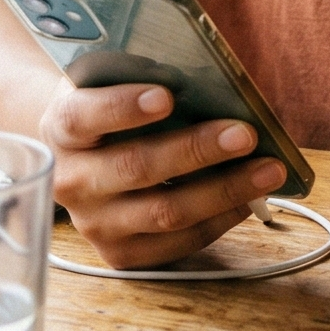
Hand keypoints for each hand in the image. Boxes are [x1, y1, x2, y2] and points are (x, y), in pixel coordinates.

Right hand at [40, 80, 286, 269]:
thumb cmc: (111, 107)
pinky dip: (219, 220)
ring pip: (164, 212)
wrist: (82, 156)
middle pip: (136, 168)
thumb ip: (142, 76)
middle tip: (245, 133)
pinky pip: (176, 243)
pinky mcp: (119, 254)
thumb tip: (207, 78)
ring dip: (223, 190)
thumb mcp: (111, 82)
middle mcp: (71, 181)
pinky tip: (249, 199)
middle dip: (196, 150)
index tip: (166, 96)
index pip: (83, 117)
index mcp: (61, 127)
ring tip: (268, 170)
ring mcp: (94, 224)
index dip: (122, 107)